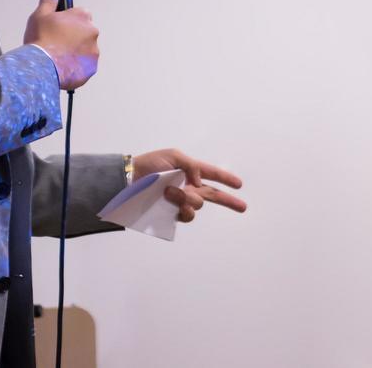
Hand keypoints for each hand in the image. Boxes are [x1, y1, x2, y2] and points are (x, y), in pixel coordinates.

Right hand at [22, 0, 98, 89]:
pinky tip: (63, 67)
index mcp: (82, 16)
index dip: (69, 22)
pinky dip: (77, 66)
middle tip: (57, 44)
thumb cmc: (40, 39)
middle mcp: (92, 31)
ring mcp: (93, 50)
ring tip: (58, 57)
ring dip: (76, 52)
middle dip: (74, 37)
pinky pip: (85, 65)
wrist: (40, 66)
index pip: (81, 15)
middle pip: (84, 32)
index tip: (59, 28)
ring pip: (86, 49)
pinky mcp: (91, 67)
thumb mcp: (40, 15)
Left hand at [132, 148, 246, 222]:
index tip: (239, 184)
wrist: (129, 181)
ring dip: (187, 198)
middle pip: (214, 195)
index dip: (226, 178)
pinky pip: (186, 215)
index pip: (212, 174)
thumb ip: (192, 166)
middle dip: (229, 201)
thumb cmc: (149, 165)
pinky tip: (171, 202)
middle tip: (243, 207)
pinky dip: (182, 209)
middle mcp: (188, 187)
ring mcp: (181, 202)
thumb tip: (201, 183)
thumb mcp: (173, 155)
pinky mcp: (172, 213)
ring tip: (168, 192)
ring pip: (198, 204)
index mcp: (190, 171)